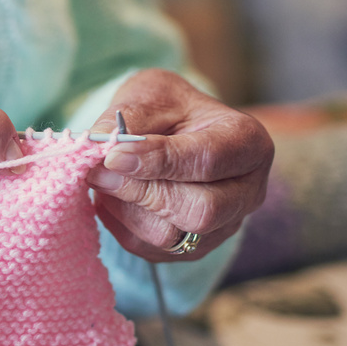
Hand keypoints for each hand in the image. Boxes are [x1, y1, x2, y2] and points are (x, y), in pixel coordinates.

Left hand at [87, 69, 272, 261]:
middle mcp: (247, 190)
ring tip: (102, 179)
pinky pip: (150, 250)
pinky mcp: (194, 248)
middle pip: (201, 210)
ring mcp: (224, 225)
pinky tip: (111, 197)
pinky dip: (120, 224)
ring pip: (170, 236)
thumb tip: (100, 145)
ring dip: (124, 209)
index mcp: (247, 142)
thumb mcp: (150, 95)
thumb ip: (128, 119)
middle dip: (140, 192)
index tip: (113, 155)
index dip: (158, 160)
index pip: (208, 160)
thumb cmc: (165, 108)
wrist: (169, 130)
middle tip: (98, 172)